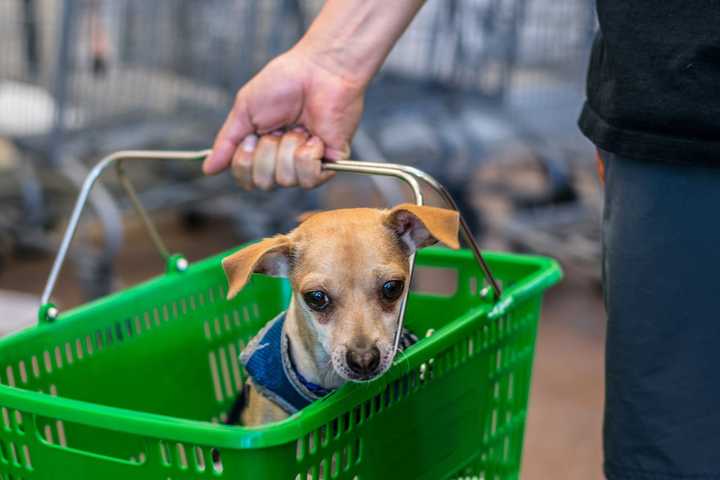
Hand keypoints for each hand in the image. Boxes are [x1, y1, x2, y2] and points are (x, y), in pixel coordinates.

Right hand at [203, 45, 365, 189]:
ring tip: (299, 128)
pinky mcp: (330, 164)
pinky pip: (310, 178)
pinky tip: (314, 137)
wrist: (318, 71)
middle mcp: (284, 162)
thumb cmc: (283, 83)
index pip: (246, 179)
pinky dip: (307, 154)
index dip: (244, 161)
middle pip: (264, 183)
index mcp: (263, 151)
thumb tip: (208, 169)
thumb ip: (226, 142)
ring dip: (287, 149)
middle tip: (278, 129)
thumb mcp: (245, 110)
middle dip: (266, 153)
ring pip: (286, 180)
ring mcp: (307, 164)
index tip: (253, 136)